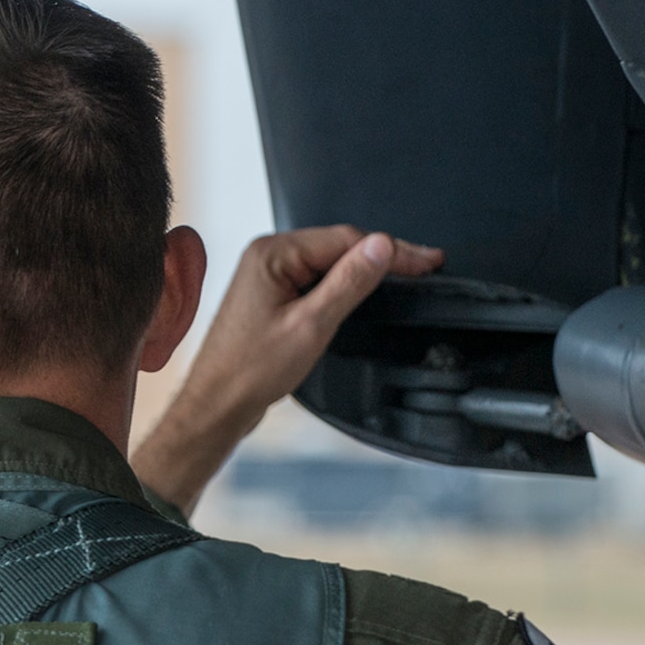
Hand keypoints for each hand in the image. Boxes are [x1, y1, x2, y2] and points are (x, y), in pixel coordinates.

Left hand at [131, 225, 442, 512]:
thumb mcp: (311, 325)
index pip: (346, 239)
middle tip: (426, 265)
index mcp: (273, 254)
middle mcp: (268, 257)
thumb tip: (381, 247)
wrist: (217, 405)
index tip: (427, 260)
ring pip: (330, 262)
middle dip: (384, 256)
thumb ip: (348, 283)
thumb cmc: (249, 371)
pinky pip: (316, 279)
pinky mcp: (272, 296)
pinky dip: (345, 284)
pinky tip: (365, 289)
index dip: (393, 250)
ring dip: (366, 269)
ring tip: (406, 274)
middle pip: (339, 246)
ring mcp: (269, 276)